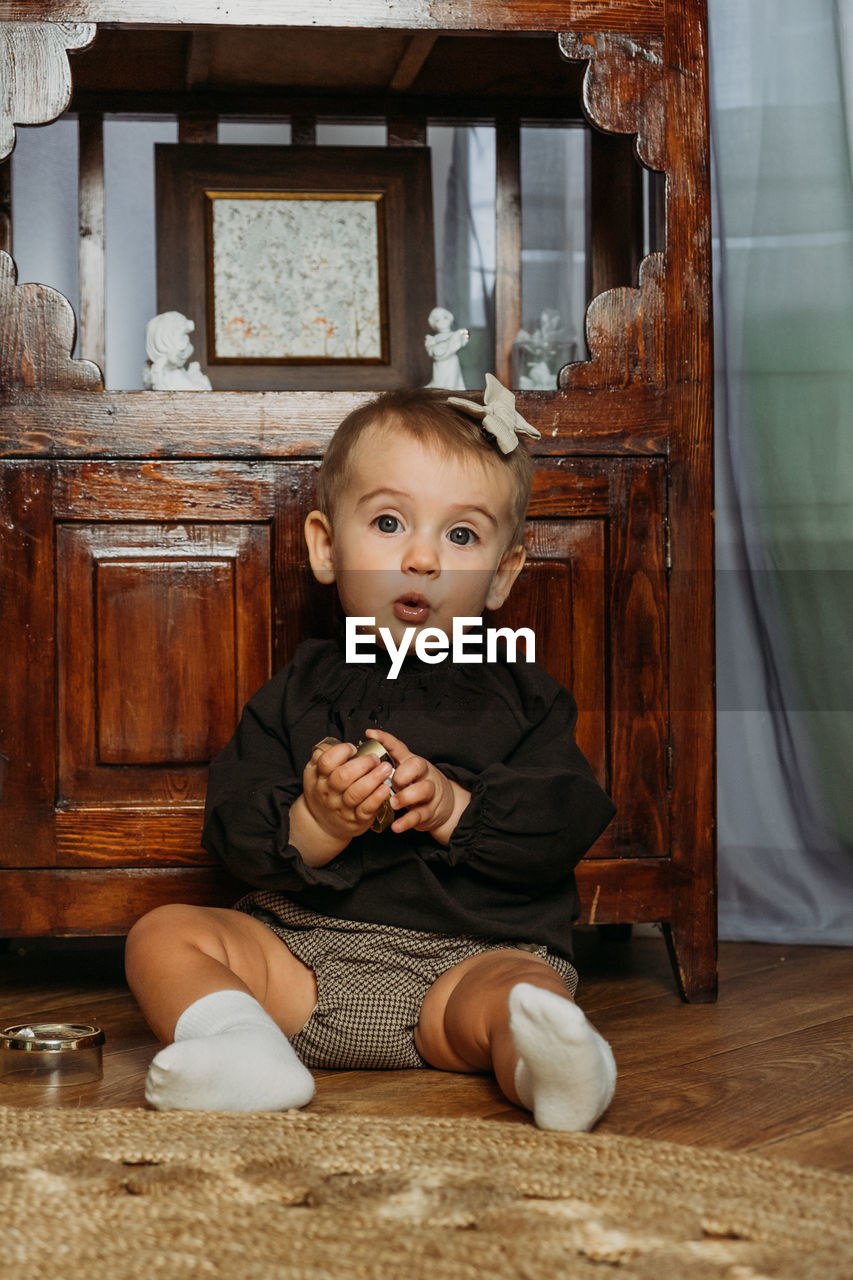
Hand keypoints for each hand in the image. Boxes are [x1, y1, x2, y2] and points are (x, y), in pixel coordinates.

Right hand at [293, 737, 393, 861]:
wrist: (320, 825)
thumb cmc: (322, 793)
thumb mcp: (314, 774)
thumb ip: (322, 756)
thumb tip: (334, 744)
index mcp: (319, 777)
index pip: (326, 762)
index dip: (341, 751)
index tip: (353, 748)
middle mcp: (329, 792)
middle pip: (343, 776)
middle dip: (363, 764)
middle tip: (375, 758)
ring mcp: (343, 807)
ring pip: (356, 793)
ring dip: (373, 779)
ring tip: (386, 768)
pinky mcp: (356, 819)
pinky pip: (367, 809)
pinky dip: (377, 798)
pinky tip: (385, 789)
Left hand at [365, 729, 469, 844]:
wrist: (446, 806)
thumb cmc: (417, 785)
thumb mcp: (405, 772)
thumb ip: (387, 765)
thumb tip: (362, 756)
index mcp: (411, 762)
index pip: (399, 747)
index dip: (385, 739)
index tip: (370, 734)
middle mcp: (422, 774)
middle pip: (417, 765)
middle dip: (404, 772)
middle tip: (393, 781)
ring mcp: (428, 793)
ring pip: (423, 790)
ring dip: (406, 796)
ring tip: (394, 802)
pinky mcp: (428, 812)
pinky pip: (419, 816)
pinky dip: (407, 822)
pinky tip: (396, 826)